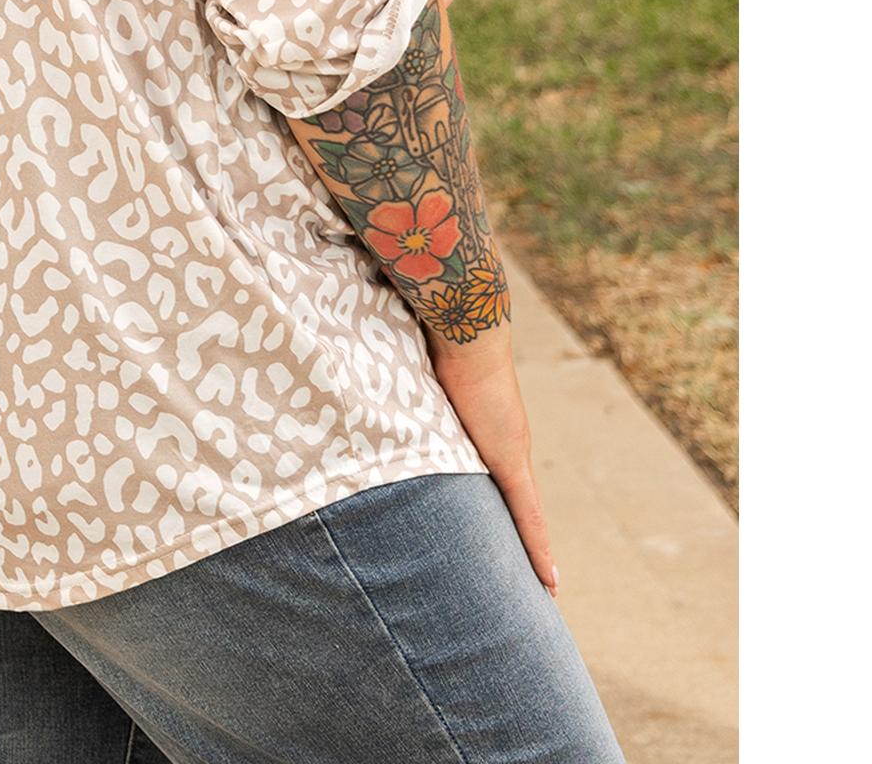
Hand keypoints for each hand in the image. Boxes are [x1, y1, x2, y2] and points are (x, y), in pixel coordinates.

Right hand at [425, 323, 559, 596]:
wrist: (465, 331)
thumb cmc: (436, 346)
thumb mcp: (419, 387)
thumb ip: (407, 405)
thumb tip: (372, 397)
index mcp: (486, 434)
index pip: (496, 486)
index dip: (500, 517)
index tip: (504, 545)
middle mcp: (505, 448)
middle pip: (512, 509)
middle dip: (517, 544)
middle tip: (524, 582)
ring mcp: (511, 456)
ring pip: (523, 520)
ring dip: (529, 553)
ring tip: (540, 591)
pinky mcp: (510, 461)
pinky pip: (528, 516)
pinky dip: (538, 548)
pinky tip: (549, 581)